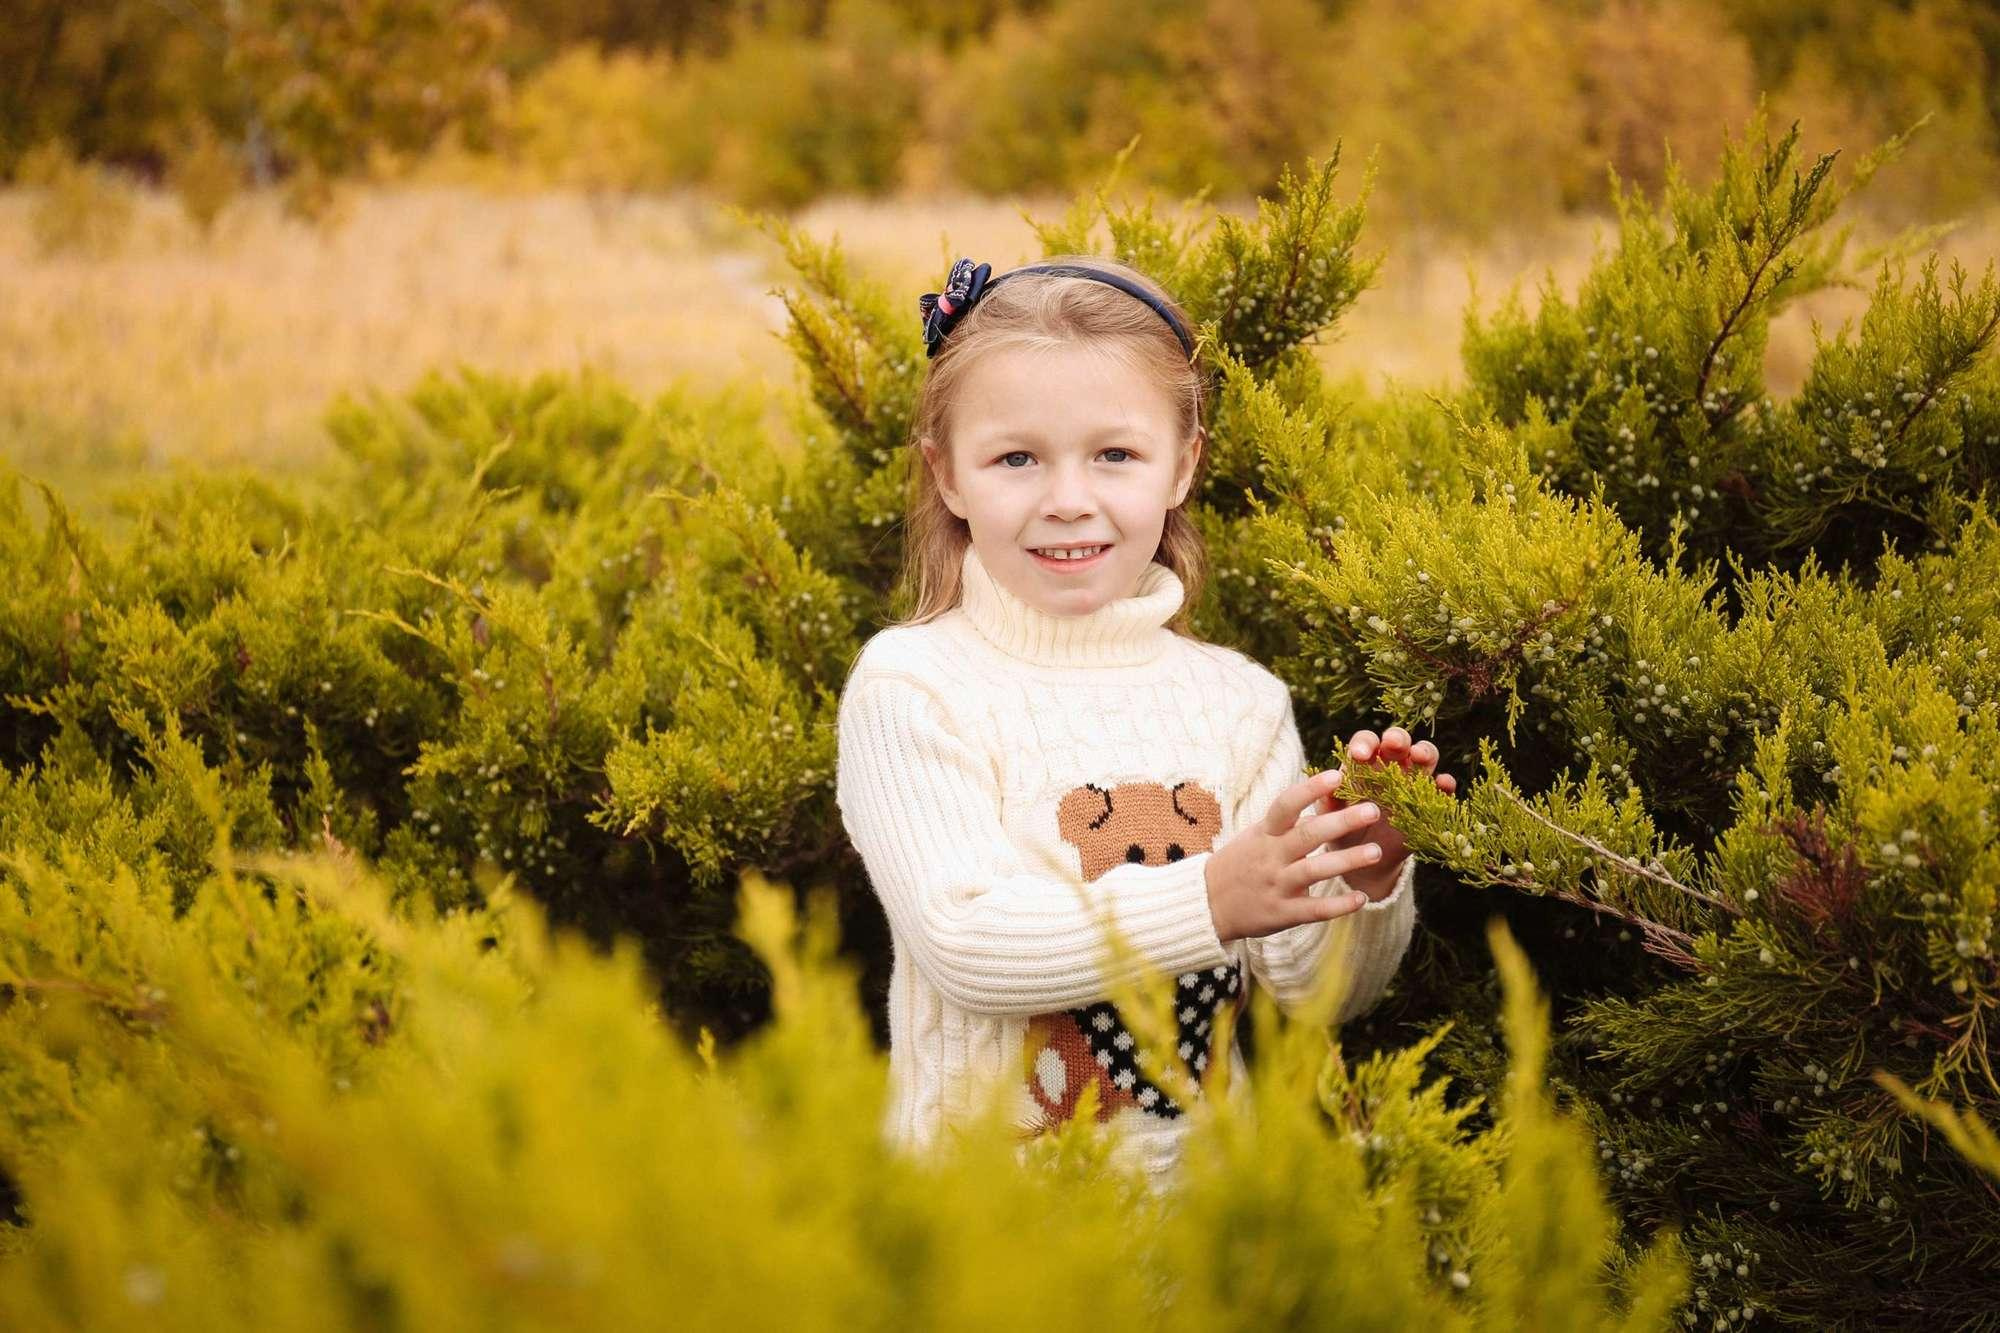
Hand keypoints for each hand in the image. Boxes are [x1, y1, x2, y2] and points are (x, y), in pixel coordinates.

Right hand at [1204, 768, 1389, 943]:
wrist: (1206, 904)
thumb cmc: (1239, 863)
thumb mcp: (1255, 836)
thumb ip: (1286, 822)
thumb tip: (1321, 796)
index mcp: (1264, 834)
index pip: (1286, 804)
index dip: (1310, 789)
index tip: (1337, 775)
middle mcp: (1271, 857)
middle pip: (1308, 835)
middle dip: (1342, 822)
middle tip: (1373, 810)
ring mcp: (1277, 885)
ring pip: (1316, 871)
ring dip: (1347, 860)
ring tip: (1376, 852)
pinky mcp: (1282, 913)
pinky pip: (1315, 909)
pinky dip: (1339, 906)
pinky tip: (1361, 898)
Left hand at [1332, 727, 1455, 900]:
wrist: (1364, 860)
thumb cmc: (1342, 829)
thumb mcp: (1331, 816)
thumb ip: (1328, 800)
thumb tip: (1326, 788)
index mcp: (1363, 764)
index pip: (1366, 742)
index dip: (1364, 743)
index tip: (1359, 755)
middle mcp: (1390, 766)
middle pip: (1399, 741)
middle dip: (1397, 738)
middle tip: (1393, 744)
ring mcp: (1412, 782)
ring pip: (1426, 757)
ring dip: (1425, 752)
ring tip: (1420, 757)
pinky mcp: (1429, 802)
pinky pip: (1443, 789)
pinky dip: (1445, 784)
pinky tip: (1443, 785)